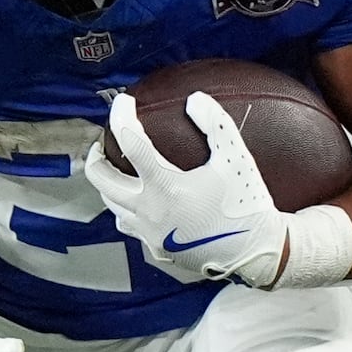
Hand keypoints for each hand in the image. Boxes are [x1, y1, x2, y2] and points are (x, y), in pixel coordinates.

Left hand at [84, 91, 288, 286]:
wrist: (256, 253)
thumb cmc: (246, 203)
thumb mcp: (236, 158)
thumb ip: (215, 124)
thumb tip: (193, 99)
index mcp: (165, 186)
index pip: (130, 142)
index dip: (122, 115)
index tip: (124, 101)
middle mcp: (149, 211)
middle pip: (102, 180)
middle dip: (95, 158)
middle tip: (101, 144)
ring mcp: (150, 234)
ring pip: (112, 207)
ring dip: (108, 186)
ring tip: (117, 171)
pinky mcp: (156, 250)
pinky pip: (132, 227)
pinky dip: (129, 210)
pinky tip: (142, 202)